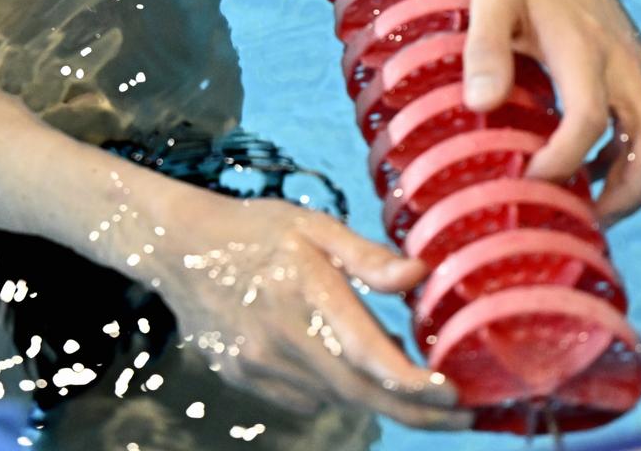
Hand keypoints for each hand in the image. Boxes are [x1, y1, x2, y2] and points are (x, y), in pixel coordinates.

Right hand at [142, 187, 471, 428]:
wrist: (178, 247)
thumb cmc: (254, 230)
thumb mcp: (313, 226)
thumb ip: (367, 256)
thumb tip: (419, 274)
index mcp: (306, 292)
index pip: (368, 355)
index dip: (416, 385)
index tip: (456, 395)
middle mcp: (281, 338)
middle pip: (360, 394)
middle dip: (417, 412)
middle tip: (462, 414)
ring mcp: (259, 365)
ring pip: (334, 398)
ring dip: (376, 395)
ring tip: (405, 375)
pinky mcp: (244, 378)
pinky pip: (304, 398)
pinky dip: (333, 388)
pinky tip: (338, 359)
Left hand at [462, 0, 640, 223]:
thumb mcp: (491, 1)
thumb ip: (484, 49)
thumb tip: (480, 106)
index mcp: (586, 50)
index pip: (589, 118)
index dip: (565, 158)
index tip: (531, 179)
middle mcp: (625, 65)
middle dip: (627, 193)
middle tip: (585, 223)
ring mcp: (640, 72)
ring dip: (635, 184)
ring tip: (592, 213)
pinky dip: (629, 162)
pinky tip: (592, 176)